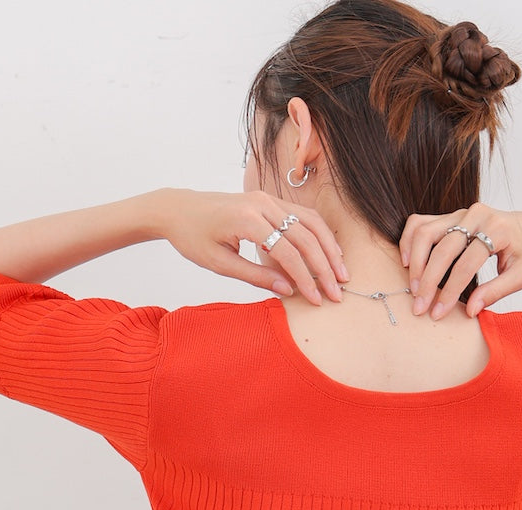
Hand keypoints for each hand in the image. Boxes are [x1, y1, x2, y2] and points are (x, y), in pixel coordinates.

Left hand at [159, 189, 347, 305]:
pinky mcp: (270, 200)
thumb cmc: (194, 237)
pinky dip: (319, 235)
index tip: (316, 299)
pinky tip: (330, 253)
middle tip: (337, 293)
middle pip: (305, 237)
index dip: (305, 278)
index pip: (287, 252)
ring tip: (341, 274)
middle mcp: (262, 203)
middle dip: (324, 267)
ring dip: (329, 249)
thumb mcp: (220, 264)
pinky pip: (303, 216)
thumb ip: (256, 277)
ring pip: (310, 223)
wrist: (179, 209)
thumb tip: (288, 291)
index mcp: (247, 219)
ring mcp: (268, 198)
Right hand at [399, 206, 521, 318]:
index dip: (449, 291)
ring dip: (414, 262)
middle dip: (427, 281)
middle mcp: (477, 215)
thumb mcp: (521, 276)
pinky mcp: (450, 214)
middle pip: (442, 248)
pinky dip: (409, 241)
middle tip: (419, 306)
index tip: (438, 313)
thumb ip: (496, 292)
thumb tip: (470, 310)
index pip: (466, 264)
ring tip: (413, 288)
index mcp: (498, 230)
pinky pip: (420, 223)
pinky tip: (406, 263)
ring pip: (425, 231)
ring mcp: (461, 212)